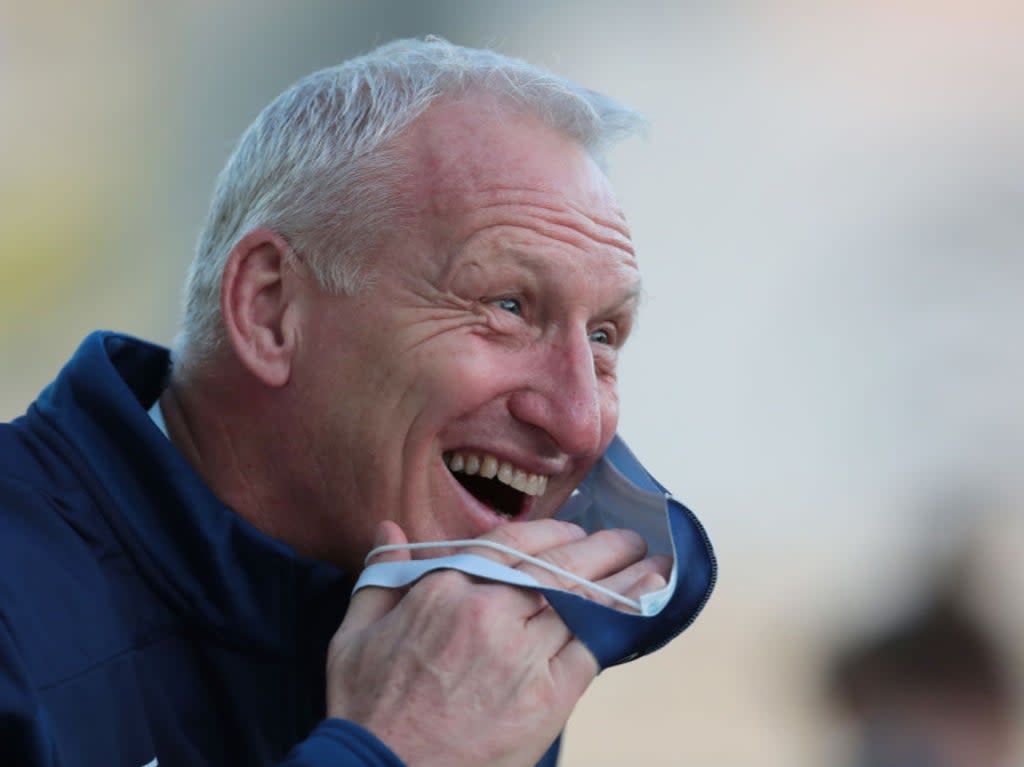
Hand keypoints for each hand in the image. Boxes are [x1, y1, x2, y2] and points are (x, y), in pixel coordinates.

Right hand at [325, 519, 667, 766]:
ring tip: (657, 564)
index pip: (515, 545)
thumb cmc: (367, 708)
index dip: (554, 535)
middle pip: (559, 567)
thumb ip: (382, 575)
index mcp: (446, 588)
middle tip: (631, 540)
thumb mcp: (355, 633)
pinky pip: (593, 647)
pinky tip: (647, 604)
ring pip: (584, 601)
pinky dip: (622, 623)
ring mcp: (522, 652)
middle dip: (602, 550)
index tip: (575, 533)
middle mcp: (490, 611)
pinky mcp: (547, 696)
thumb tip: (391, 529)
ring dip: (625, 580)